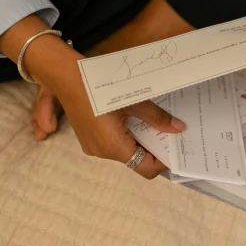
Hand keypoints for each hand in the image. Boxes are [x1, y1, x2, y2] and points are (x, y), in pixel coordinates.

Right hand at [0, 16, 184, 178]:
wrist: (67, 77)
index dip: (163, 161)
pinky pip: (112, 143)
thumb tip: (178, 129)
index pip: (145, 168)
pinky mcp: (88, 137)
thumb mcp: (134, 101)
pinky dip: (125, 135)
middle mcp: (102, 152)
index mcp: (114, 147)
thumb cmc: (100, 87)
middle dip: (152, 148)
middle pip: (135, 160)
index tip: (175, 148)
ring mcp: (92, 146)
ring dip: (139, 140)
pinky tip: (133, 118)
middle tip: (168, 131)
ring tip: (152, 122)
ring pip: (123, 151)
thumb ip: (157, 118)